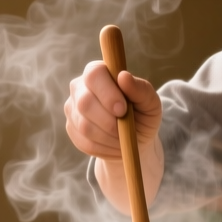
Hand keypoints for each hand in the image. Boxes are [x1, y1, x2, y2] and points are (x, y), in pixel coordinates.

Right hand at [64, 60, 164, 209]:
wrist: (134, 139)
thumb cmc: (143, 115)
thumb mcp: (150, 103)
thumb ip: (140, 89)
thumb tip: (123, 76)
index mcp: (99, 73)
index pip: (94, 75)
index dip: (107, 93)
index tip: (122, 109)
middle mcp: (80, 87)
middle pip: (85, 102)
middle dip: (108, 121)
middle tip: (123, 129)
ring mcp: (72, 108)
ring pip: (84, 126)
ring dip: (108, 137)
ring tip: (122, 138)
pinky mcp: (71, 129)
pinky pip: (84, 142)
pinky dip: (103, 148)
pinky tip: (113, 144)